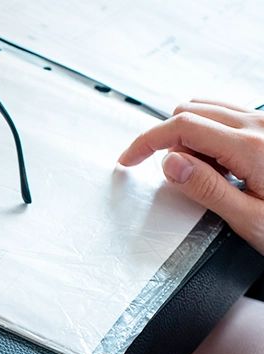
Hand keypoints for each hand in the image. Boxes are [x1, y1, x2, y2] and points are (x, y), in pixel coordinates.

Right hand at [118, 100, 263, 252]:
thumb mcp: (249, 219)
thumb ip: (206, 189)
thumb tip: (170, 163)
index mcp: (251, 148)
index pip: (181, 127)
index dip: (146, 141)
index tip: (129, 159)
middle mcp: (260, 127)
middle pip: (191, 111)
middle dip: (168, 139)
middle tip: (168, 175)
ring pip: (209, 108)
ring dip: (189, 133)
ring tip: (198, 172)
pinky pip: (229, 115)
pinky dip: (209, 131)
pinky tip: (218, 161)